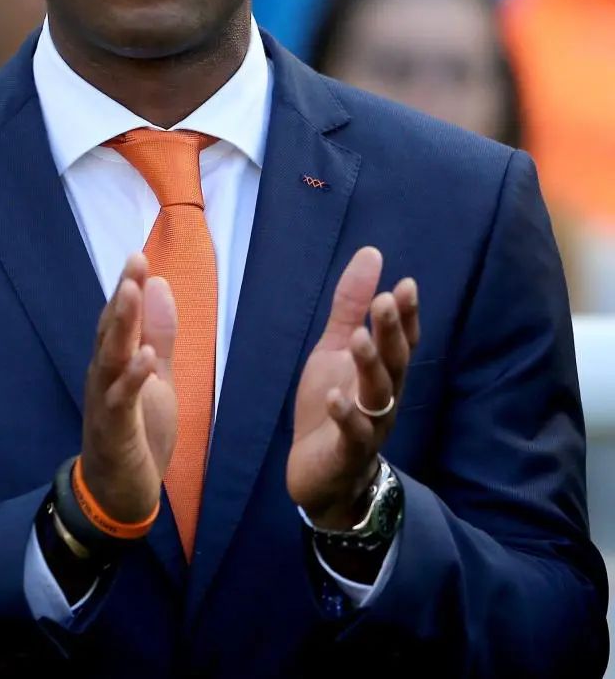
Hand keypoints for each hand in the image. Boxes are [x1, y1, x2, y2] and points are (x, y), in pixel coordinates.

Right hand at [80, 253, 177, 522]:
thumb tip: (158, 286)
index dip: (127, 287)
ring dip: (121, 326)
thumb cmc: (136, 432)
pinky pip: (122, 401)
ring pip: (110, 358)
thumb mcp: (155, 378)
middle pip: (110, 329)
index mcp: (113, 363)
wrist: (116, 493)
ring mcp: (105, 402)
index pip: (118, 318)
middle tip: (134, 261)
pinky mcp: (115, 431)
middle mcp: (103, 376)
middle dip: (122, 295)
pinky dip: (132, 378)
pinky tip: (144, 358)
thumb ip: (157, 335)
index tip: (138, 255)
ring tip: (131, 294)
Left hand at [287, 247, 418, 529]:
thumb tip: (371, 253)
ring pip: (377, 394)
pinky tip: (335, 397)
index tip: (406, 284)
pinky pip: (352, 433)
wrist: (321, 473)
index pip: (401, 339)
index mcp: (382, 370)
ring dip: (369, 365)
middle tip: (386, 300)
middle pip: (395, 361)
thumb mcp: (335, 348)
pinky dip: (345, 415)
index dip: (405, 315)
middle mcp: (384, 396)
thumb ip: (350, 305)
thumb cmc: (333, 403)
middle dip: (391, 332)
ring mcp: (369, 425)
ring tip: (358, 337)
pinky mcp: (347, 451)